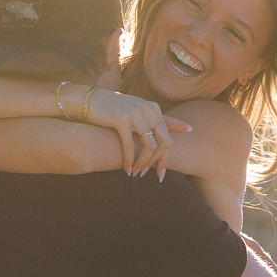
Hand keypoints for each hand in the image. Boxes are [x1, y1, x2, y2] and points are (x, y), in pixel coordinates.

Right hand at [64, 86, 190, 177]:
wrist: (87, 100)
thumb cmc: (114, 109)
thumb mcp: (139, 111)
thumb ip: (162, 120)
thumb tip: (189, 128)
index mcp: (153, 108)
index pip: (167, 137)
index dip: (165, 158)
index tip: (161, 173)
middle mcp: (147, 108)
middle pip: (163, 142)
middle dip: (157, 163)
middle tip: (149, 176)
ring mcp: (135, 113)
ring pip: (148, 146)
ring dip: (143, 164)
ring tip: (136, 173)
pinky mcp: (121, 119)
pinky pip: (130, 146)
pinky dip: (129, 160)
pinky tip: (126, 169)